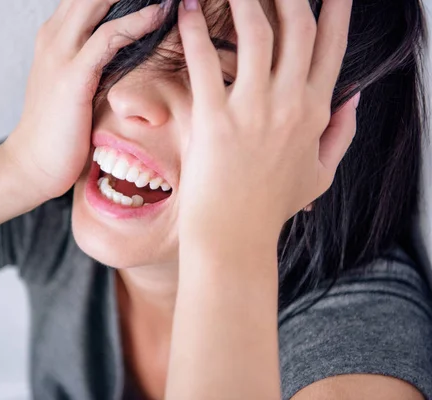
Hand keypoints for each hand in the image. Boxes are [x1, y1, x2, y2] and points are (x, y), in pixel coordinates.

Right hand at [3, 0, 164, 200]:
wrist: (31, 163)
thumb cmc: (58, 128)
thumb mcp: (75, 83)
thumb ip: (94, 61)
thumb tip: (129, 52)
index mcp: (55, 35)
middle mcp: (54, 36)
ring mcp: (60, 54)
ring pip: (96, 1)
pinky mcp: (72, 77)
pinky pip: (108, 38)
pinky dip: (137, 23)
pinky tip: (159, 15)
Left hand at [177, 0, 356, 242]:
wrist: (234, 235)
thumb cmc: (271, 206)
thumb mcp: (321, 175)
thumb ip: (343, 134)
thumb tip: (356, 96)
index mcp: (314, 112)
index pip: (331, 46)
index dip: (333, 9)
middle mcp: (288, 103)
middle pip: (297, 26)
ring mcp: (252, 110)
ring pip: (256, 31)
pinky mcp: (214, 119)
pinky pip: (205, 61)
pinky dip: (193, 30)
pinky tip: (185, 8)